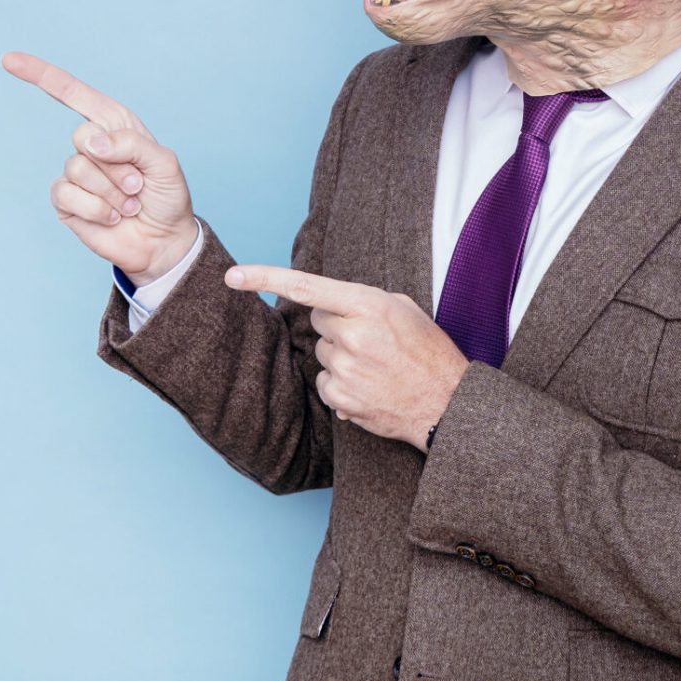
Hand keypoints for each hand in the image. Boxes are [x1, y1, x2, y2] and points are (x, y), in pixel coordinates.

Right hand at [1, 50, 198, 285]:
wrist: (163, 241)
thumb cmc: (166, 197)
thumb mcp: (164, 163)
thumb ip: (131, 144)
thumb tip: (91, 142)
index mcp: (114, 124)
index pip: (72, 93)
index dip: (41, 75)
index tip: (8, 60)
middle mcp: (91, 145)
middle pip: (81, 137)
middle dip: (116, 165)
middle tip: (137, 184)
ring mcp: (76, 174)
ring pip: (78, 169)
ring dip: (111, 192)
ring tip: (128, 204)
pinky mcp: (66, 202)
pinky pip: (68, 195)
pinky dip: (97, 209)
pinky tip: (113, 217)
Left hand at [223, 264, 469, 450]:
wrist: (447, 404)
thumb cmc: (429, 353)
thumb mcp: (405, 310)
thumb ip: (363, 301)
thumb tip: (329, 305)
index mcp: (369, 305)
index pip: (307, 287)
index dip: (265, 278)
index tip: (232, 276)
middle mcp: (352, 335)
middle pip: (318, 320)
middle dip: (337, 326)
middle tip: (372, 340)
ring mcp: (345, 369)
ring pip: (322, 352)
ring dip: (342, 356)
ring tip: (377, 366)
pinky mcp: (340, 397)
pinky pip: (324, 382)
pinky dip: (342, 384)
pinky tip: (370, 387)